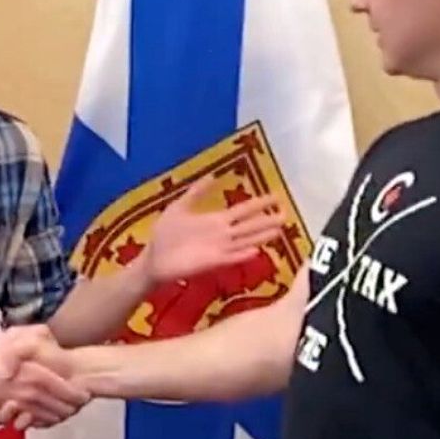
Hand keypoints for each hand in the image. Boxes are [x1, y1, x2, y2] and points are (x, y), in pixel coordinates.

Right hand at [0, 327, 88, 429]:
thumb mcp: (14, 335)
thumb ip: (37, 334)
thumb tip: (55, 341)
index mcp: (30, 372)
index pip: (61, 386)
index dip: (75, 392)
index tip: (85, 393)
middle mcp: (25, 390)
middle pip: (56, 404)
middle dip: (71, 406)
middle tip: (82, 403)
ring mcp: (16, 404)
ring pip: (45, 414)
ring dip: (59, 414)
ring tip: (70, 411)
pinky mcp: (7, 413)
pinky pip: (30, 421)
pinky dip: (42, 421)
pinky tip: (49, 417)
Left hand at [144, 174, 284, 284]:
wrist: (153, 257)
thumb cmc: (165, 234)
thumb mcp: (180, 206)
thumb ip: (196, 192)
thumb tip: (213, 176)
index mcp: (215, 220)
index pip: (243, 210)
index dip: (259, 204)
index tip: (276, 197)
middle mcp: (222, 234)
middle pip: (250, 225)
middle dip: (267, 220)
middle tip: (286, 214)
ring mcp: (219, 249)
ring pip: (245, 240)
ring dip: (261, 236)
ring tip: (279, 230)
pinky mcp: (212, 262)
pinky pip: (231, 257)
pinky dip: (242, 254)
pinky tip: (256, 251)